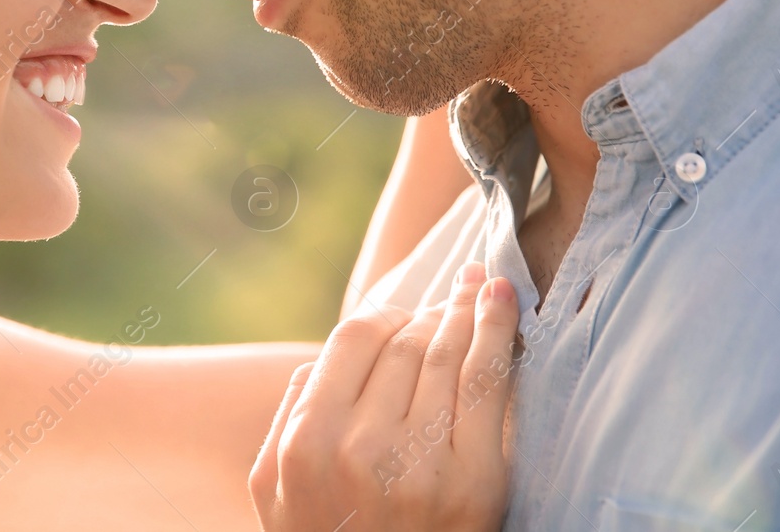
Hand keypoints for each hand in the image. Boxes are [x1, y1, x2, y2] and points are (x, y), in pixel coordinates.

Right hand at [249, 262, 519, 531]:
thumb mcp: (273, 491)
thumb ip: (288, 419)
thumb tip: (323, 363)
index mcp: (306, 442)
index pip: (353, 339)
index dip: (385, 315)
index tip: (407, 311)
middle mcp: (360, 448)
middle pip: (406, 343)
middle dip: (436, 307)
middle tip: (458, 289)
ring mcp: (420, 467)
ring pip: (447, 355)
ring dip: (470, 310)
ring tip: (484, 288)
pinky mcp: (475, 485)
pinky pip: (487, 387)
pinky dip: (499, 335)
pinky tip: (506, 305)